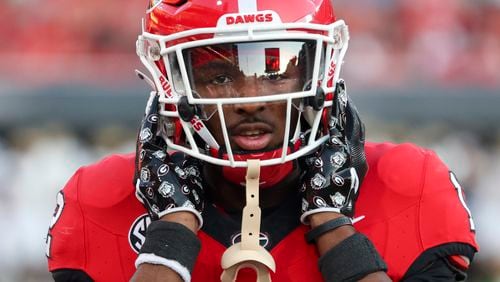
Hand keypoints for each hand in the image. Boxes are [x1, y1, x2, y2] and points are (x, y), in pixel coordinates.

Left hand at [134, 93, 204, 225]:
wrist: (176, 222)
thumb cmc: (184, 195)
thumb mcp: (192, 168)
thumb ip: (193, 150)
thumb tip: (198, 136)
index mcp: (150, 158)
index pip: (150, 129)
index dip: (153, 112)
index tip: (155, 97)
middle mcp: (141, 165)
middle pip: (145, 138)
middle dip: (153, 123)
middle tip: (161, 109)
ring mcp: (142, 175)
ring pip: (146, 149)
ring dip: (155, 136)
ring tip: (166, 126)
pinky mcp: (146, 183)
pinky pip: (150, 160)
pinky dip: (157, 150)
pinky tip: (167, 148)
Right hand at [300, 80, 366, 221]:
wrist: (331, 212)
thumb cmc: (315, 188)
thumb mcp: (308, 160)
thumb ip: (310, 141)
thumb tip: (308, 123)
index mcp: (339, 146)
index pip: (340, 117)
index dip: (338, 101)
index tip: (338, 87)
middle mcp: (353, 149)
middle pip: (355, 121)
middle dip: (349, 107)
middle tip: (343, 95)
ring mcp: (359, 158)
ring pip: (359, 132)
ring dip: (352, 119)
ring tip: (345, 109)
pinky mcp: (361, 165)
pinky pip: (358, 142)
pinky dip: (353, 132)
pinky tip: (346, 130)